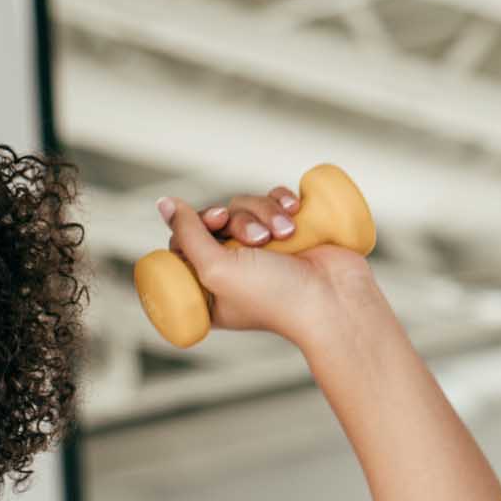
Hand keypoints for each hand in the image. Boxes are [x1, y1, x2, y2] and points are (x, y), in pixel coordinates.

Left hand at [156, 185, 374, 343]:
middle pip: (217, 218)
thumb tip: (164, 204)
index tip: (216, 224)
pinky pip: (275, 200)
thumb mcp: (216, 269)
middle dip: (239, 220)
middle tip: (257, 238)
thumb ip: (187, 235)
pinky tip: (295, 213)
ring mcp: (265, 249)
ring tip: (285, 233)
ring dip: (265, 212)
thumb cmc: (276, 298)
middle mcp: (235, 267)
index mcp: (210, 286)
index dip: (196, 226)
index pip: (184, 242)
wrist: (335, 300)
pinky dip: (283, 201)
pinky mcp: (291, 231)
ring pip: (247, 205)